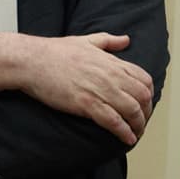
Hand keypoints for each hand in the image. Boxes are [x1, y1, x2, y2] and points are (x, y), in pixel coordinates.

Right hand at [0, 32, 153, 145]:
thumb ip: (108, 41)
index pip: (144, 79)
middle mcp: (110, 75)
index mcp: (111, 61)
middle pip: (142, 97)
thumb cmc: (53, 51)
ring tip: (136, 133)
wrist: (31, 61)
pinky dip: (124, 132)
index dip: (149, 94)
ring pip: (132, 111)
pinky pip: (113, 121)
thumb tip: (126, 39)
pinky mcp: (86, 104)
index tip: (144, 104)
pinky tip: (127, 139)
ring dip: (138, 125)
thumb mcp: (85, 41)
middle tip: (141, 122)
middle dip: (146, 112)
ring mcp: (99, 90)